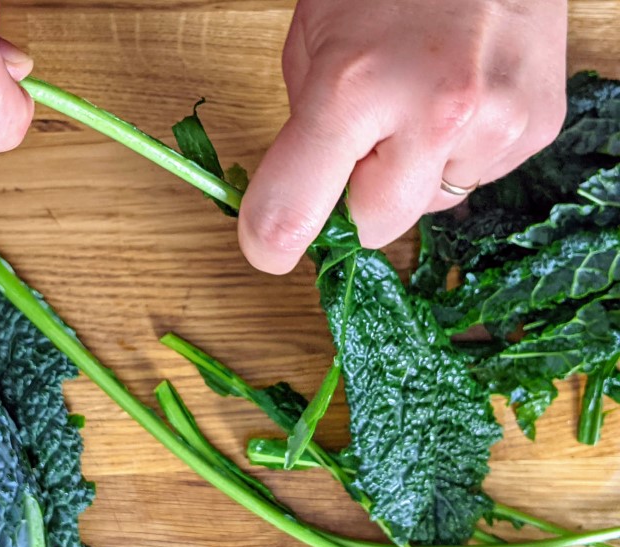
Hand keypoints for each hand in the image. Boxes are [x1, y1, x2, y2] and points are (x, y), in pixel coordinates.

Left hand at [238, 0, 567, 273]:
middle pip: (375, 229)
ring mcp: (496, 123)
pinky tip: (462, 99)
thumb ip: (305, 129)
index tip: (268, 242)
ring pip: (430, 204)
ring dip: (414, 172)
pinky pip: (477, 176)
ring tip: (422, 100)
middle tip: (360, 145)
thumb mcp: (312, 42)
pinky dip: (459, 152)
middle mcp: (434, 114)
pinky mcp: (539, 128)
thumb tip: (308, 198)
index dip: (269, 241)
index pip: (290, 214)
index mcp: (353, 88)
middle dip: (357, 201)